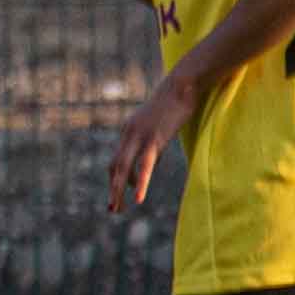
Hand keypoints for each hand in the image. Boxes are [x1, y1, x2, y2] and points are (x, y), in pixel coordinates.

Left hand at [109, 74, 193, 212]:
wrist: (183, 84)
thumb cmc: (175, 103)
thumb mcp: (159, 124)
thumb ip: (153, 142)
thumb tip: (151, 160)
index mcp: (128, 130)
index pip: (116, 160)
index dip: (115, 179)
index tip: (116, 196)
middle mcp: (128, 134)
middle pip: (114, 167)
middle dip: (112, 189)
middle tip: (112, 210)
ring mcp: (139, 136)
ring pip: (123, 169)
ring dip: (119, 191)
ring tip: (118, 209)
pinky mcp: (154, 139)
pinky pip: (144, 166)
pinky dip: (139, 183)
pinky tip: (137, 198)